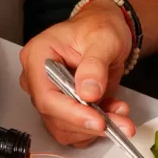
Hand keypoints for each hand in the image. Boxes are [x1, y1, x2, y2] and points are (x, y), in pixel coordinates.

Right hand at [19, 0, 134, 145]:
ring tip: (120, 113)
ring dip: (95, 129)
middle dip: (89, 124)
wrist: (106, 33)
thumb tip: (88, 92)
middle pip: (55, 117)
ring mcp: (49, 96)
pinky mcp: (62, 109)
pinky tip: (112, 112)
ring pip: (65, 128)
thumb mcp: (103, 39)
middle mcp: (37, 80)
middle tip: (120, 122)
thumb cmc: (98, 28)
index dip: (71, 113)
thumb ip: (95, 65)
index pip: (46, 96)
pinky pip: (75, 130)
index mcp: (37, 57)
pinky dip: (96, 128)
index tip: (97, 120)